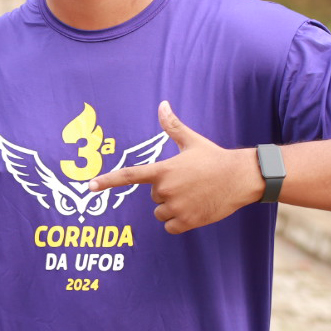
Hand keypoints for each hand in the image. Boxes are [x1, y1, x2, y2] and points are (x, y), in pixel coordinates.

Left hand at [89, 101, 261, 233]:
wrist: (241, 178)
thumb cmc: (214, 158)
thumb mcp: (191, 141)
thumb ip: (172, 126)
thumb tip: (162, 103)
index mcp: (163, 170)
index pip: (129, 175)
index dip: (107, 181)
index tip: (89, 186)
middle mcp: (165, 190)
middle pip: (153, 197)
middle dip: (167, 192)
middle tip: (188, 183)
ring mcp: (176, 207)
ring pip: (161, 213)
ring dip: (172, 208)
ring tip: (194, 196)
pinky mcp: (187, 222)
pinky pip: (170, 227)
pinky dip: (179, 222)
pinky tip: (195, 209)